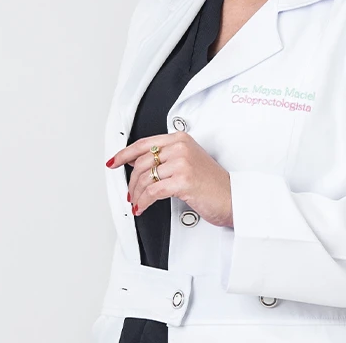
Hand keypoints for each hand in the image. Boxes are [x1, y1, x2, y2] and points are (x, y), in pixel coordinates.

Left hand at [106, 133, 233, 227]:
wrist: (231, 197)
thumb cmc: (211, 183)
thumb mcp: (188, 161)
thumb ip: (165, 157)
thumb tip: (137, 164)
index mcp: (181, 139)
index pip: (145, 143)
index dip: (125, 153)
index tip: (114, 161)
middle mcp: (181, 147)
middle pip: (142, 162)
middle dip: (131, 182)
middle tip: (130, 192)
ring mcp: (182, 163)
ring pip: (145, 178)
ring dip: (136, 194)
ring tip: (137, 202)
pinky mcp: (183, 180)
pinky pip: (152, 191)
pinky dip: (143, 202)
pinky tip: (142, 207)